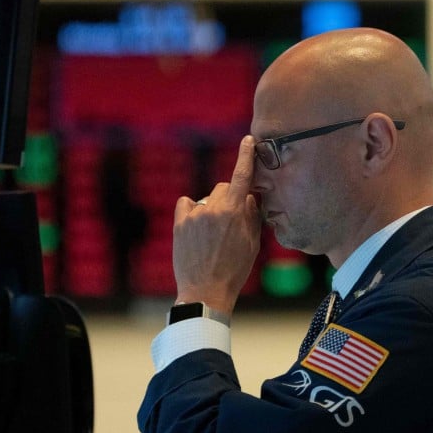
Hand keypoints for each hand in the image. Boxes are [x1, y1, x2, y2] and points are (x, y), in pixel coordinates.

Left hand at [172, 136, 261, 312]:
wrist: (206, 291)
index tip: (248, 141)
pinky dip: (192, 211)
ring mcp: (195, 215)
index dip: (246, 156)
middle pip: (224, 187)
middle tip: (232, 221)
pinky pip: (187, 204)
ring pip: (207, 199)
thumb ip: (252, 216)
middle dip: (230, 198)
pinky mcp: (180, 224)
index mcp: (235, 212)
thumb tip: (251, 197)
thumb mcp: (252, 244)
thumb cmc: (234, 270)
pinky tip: (196, 228)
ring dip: (212, 208)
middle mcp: (214, 208)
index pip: (242, 176)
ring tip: (213, 236)